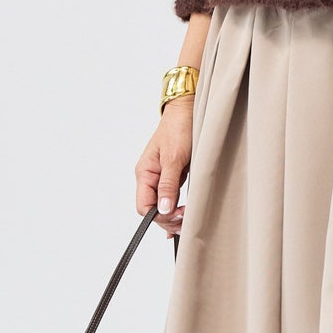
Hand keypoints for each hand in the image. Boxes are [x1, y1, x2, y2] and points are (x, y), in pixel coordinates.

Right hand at [135, 96, 193, 234]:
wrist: (187, 112)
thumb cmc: (178, 129)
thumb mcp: (174, 158)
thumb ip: (167, 185)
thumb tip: (163, 209)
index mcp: (144, 173)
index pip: (144, 206)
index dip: (159, 216)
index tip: (178, 216)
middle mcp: (150, 177)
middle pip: (152, 209)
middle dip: (168, 218)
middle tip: (186, 219)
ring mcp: (160, 177)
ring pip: (162, 205)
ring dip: (173, 215)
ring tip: (187, 218)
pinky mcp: (171, 176)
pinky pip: (170, 197)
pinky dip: (176, 208)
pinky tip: (182, 216)